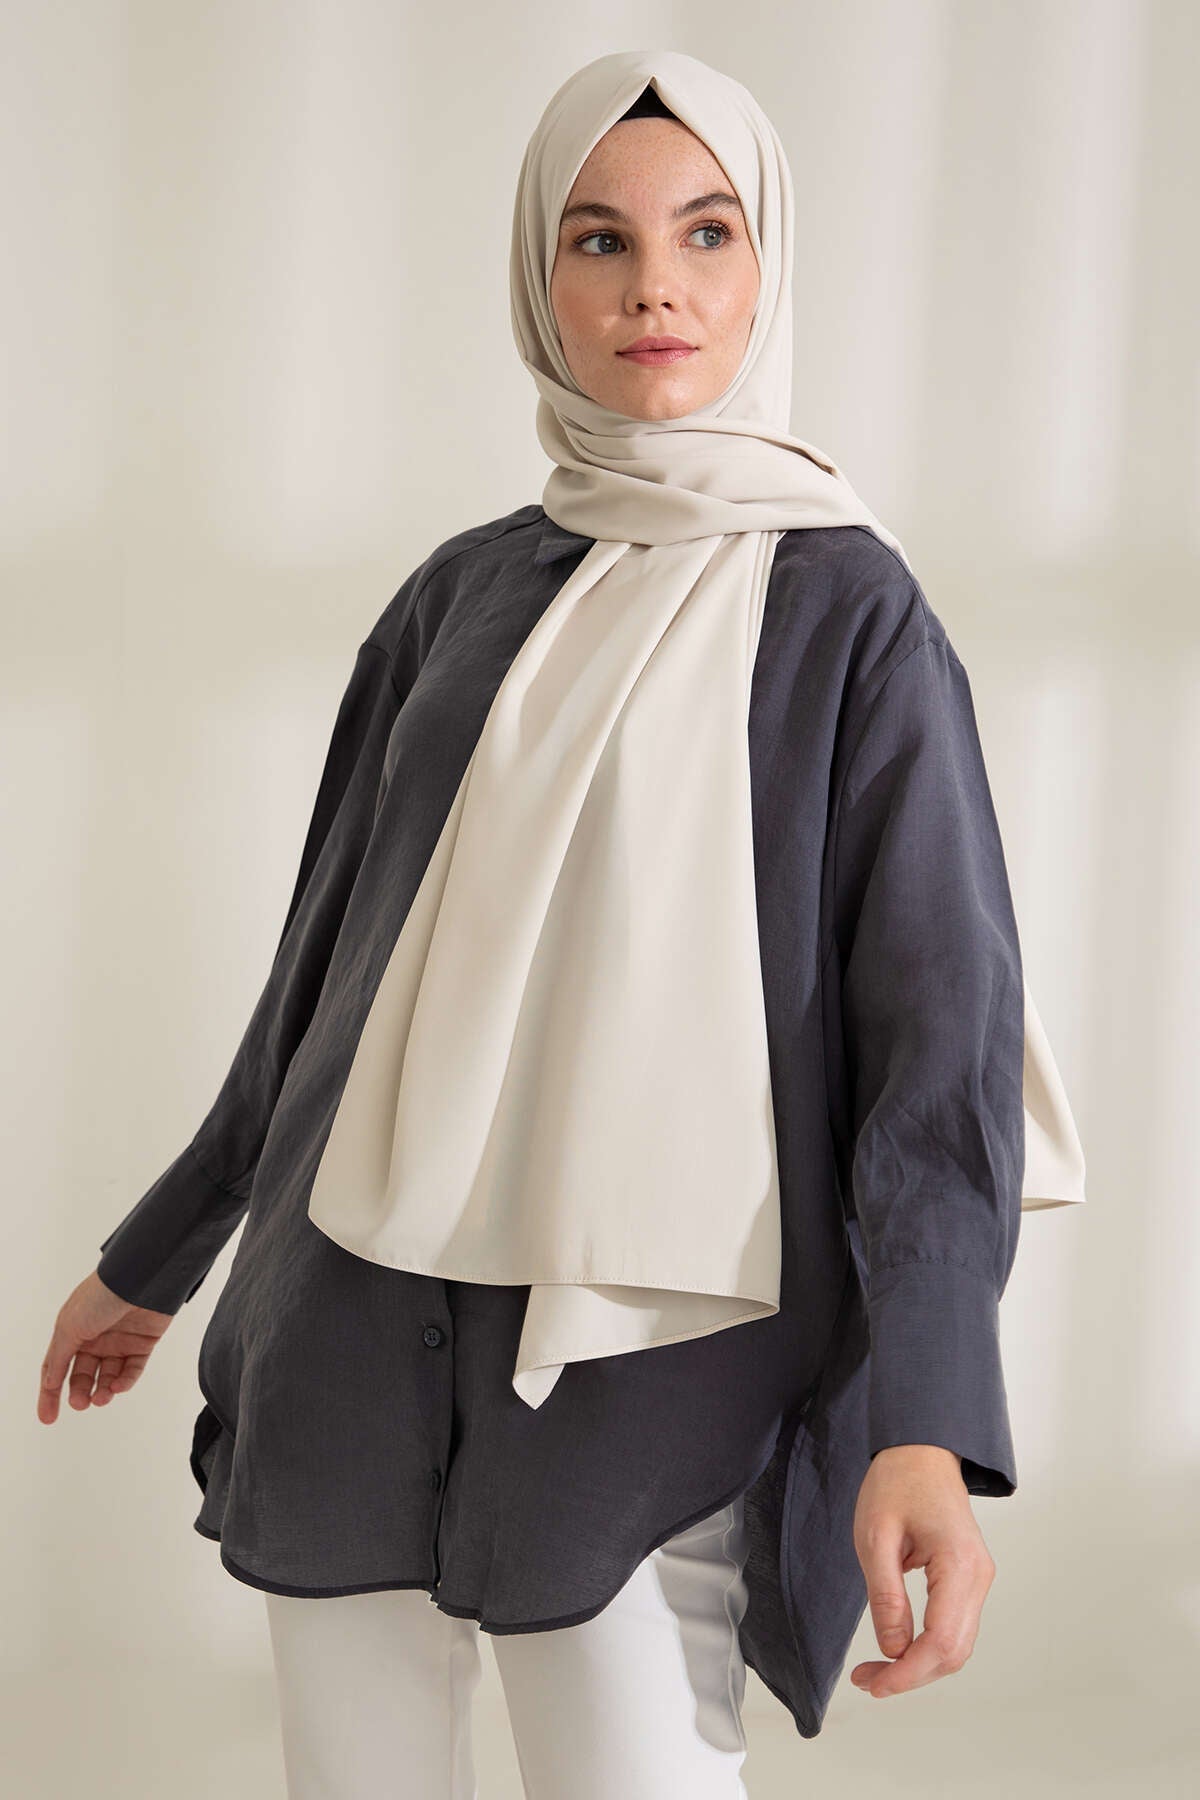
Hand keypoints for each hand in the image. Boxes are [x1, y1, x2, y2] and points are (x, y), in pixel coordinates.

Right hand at [38, 1270, 174, 1423]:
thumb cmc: (100, 1297)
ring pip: (108, 1376)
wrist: (141, 1279)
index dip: (50, 1393)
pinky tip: (117, 1387)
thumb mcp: (70, 1327)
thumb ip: (59, 1358)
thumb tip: (49, 1383)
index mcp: (72, 1330)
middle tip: (80, 1404)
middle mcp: (95, 1336)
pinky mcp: (143, 1342)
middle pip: (83, 1375)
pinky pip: (132, 1369)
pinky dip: (125, 1381)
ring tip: (100, 1399)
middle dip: (80, 1393)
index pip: (58, 1367)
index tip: (48, 1418)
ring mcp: (120, 1340)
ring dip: (103, 1391)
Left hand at [849, 1443, 995, 1698]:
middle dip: (910, 1675)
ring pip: (956, 1645)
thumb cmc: (896, 1482)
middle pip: (954, 1653)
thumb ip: (885, 1596)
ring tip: (875, 1669)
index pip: (942, 1642)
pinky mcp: (968, 1578)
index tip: (873, 1683)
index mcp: (960, 1564)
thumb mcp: (876, 1537)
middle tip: (866, 1680)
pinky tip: (897, 1648)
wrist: (920, 1449)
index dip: (907, 1672)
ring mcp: (978, 1578)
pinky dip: (926, 1646)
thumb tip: (892, 1649)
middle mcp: (978, 1577)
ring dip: (918, 1665)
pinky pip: (953, 1626)